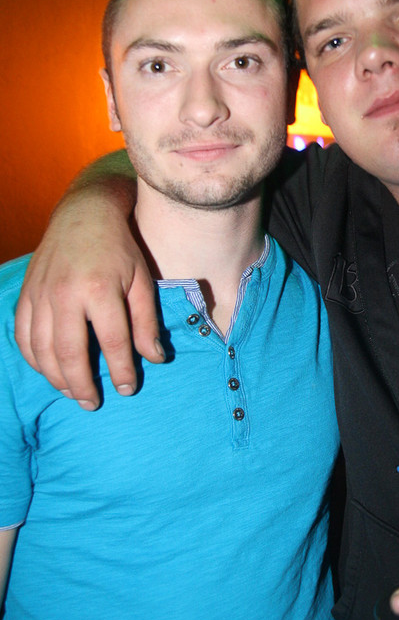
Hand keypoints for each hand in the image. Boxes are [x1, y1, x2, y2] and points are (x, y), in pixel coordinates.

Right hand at [15, 186, 162, 408]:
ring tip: (72, 393)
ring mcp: (40, 294)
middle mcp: (65, 293)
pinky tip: (49, 371)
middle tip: (92, 403)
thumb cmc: (119, 251)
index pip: (111, 342)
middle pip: (69, 352)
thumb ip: (147, 322)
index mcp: (100, 289)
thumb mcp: (142, 282)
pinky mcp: (26, 294)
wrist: (84, 216)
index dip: (119, 371)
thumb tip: (155, 359)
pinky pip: (23, 336)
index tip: (126, 389)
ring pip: (41, 349)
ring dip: (55, 378)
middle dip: (81, 384)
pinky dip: (34, 359)